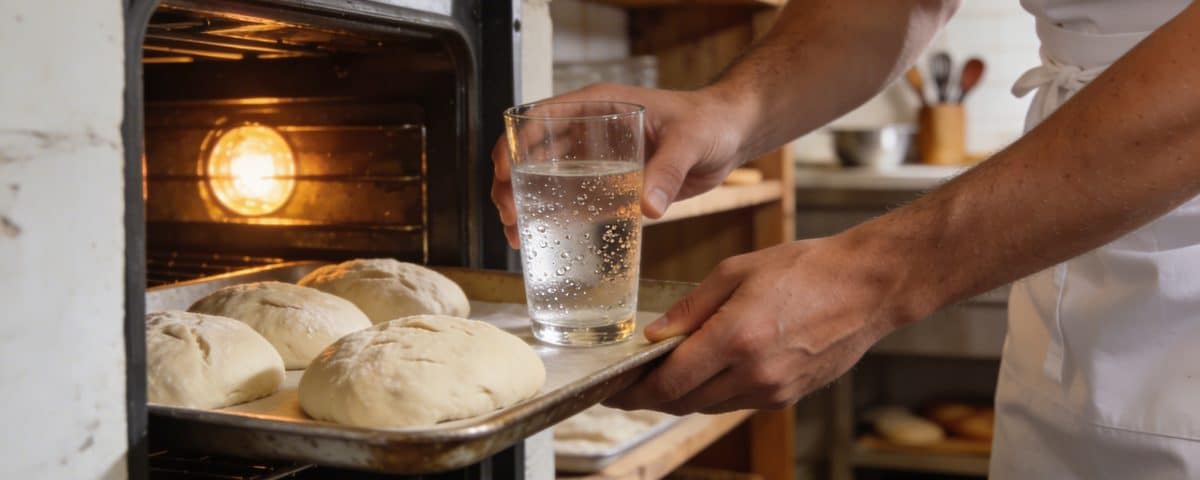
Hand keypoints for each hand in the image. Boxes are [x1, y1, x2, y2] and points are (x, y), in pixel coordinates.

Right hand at [491, 83, 750, 247]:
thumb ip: (667, 171)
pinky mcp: (612, 184)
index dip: (514, 143)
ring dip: (528, 204)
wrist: (731, 137)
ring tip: (515, 234)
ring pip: (548, 180)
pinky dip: (556, 218)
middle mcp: (591, 132)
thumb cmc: (710, 122)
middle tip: (509, 215)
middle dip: (512, 183)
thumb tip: (648, 207)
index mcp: (599, 106)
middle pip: (534, 153)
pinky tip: (543, 239)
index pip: (541, 118)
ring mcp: (598, 159)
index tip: (503, 172)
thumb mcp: (688, 141)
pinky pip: (576, 201)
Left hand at [604, 235, 923, 413]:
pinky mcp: (788, 398)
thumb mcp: (737, 272)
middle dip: (650, 398)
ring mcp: (774, 391)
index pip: (669, 382)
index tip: (613, 391)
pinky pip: (735, 403)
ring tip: (660, 377)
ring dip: (681, 396)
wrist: (867, 287)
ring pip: (708, 407)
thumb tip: (655, 335)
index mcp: (737, 338)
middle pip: (683, 402)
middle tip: (626, 388)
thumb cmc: (805, 268)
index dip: (634, 392)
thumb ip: (691, 308)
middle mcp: (755, 374)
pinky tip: (705, 373)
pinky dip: (713, 392)